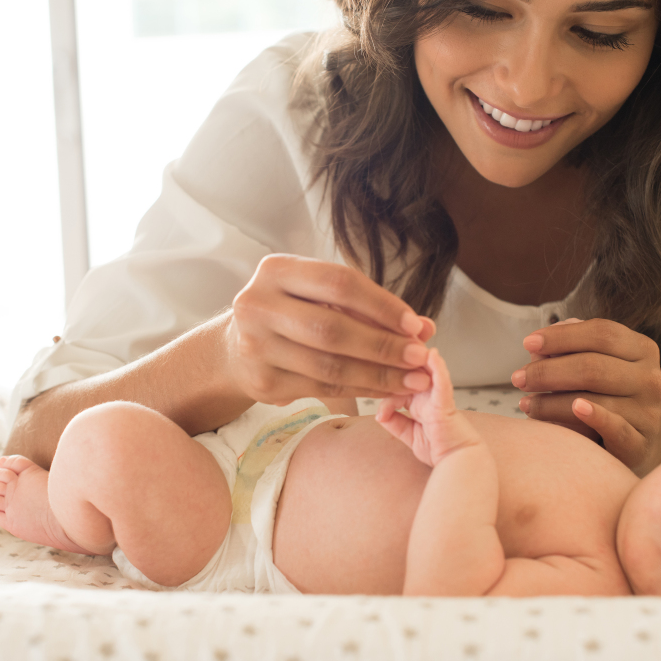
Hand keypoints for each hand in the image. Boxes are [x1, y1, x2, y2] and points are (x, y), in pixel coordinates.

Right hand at [225, 254, 436, 404]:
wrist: (235, 348)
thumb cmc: (291, 313)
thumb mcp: (320, 297)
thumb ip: (369, 308)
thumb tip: (424, 328)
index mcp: (275, 270)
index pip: (339, 283)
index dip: (381, 305)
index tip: (415, 324)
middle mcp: (258, 304)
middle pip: (333, 328)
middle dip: (383, 345)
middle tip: (419, 356)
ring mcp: (256, 346)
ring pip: (329, 365)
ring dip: (378, 374)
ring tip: (412, 379)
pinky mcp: (263, 382)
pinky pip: (323, 389)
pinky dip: (362, 390)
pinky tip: (386, 390)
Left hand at [376, 348, 480, 466]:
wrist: (461, 463)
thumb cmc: (441, 450)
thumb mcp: (408, 435)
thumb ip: (394, 422)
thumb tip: (378, 413)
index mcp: (418, 401)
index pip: (397, 383)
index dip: (385, 386)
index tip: (373, 394)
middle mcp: (427, 396)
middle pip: (410, 371)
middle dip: (400, 361)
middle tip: (384, 352)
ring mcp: (437, 397)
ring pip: (426, 370)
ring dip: (416, 357)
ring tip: (407, 342)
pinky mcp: (446, 403)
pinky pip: (442, 382)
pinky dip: (438, 368)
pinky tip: (432, 355)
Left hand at [512, 318, 660, 471]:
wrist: (637, 437)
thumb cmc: (605, 393)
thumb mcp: (594, 363)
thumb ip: (570, 349)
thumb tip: (539, 346)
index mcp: (642, 349)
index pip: (601, 333)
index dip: (562, 336)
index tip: (527, 343)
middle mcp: (651, 378)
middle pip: (594, 366)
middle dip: (548, 371)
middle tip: (518, 379)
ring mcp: (650, 412)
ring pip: (597, 399)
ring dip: (552, 402)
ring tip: (526, 403)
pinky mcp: (642, 443)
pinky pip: (617, 428)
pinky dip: (594, 417)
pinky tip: (573, 409)